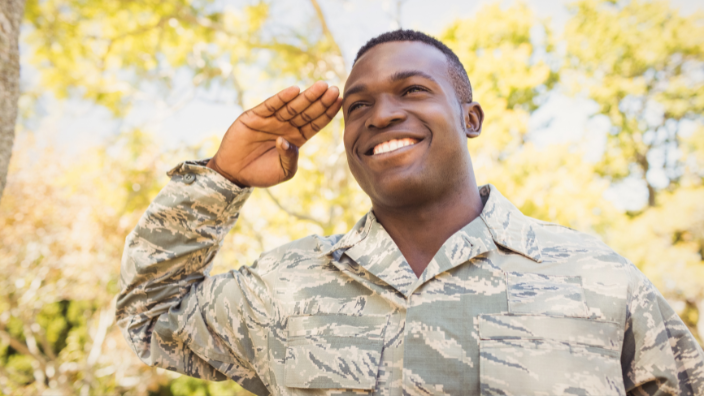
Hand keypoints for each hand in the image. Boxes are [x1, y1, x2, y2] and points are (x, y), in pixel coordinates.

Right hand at [207, 81, 342, 187]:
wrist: (234, 174)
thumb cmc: (261, 174)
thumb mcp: (283, 171)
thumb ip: (290, 158)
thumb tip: (287, 140)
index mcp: (296, 138)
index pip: (315, 123)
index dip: (327, 112)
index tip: (339, 101)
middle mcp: (285, 126)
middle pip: (307, 111)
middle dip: (320, 101)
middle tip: (334, 89)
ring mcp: (270, 120)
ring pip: (292, 106)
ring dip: (306, 96)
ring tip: (321, 86)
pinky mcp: (254, 116)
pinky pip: (270, 105)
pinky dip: (281, 98)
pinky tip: (294, 90)